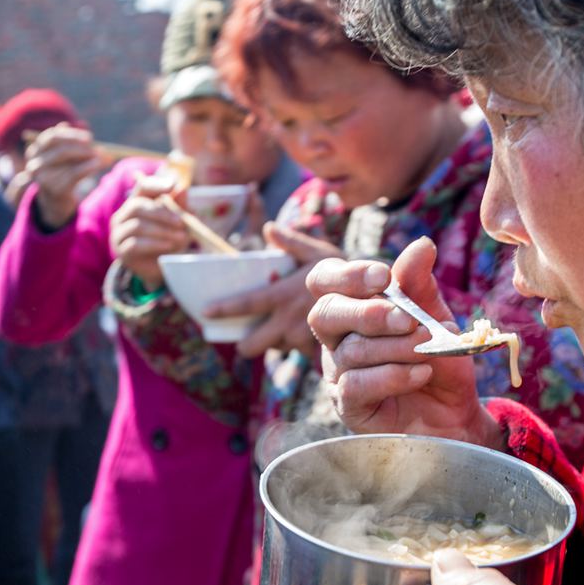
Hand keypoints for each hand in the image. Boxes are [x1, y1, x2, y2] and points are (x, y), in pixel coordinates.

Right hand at [26, 123, 105, 227]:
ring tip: (104, 158)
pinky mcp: (54, 188)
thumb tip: (83, 124)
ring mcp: (42, 177)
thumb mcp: (68, 157)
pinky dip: (89, 167)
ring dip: (90, 157)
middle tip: (98, 149)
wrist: (56, 201)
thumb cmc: (64, 173)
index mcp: (35, 151)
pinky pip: (74, 174)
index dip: (71, 135)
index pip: (51, 137)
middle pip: (60, 149)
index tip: (90, 138)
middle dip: (82, 147)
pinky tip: (99, 164)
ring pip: (69, 161)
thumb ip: (73, 141)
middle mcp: (34, 162)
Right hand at [109, 181, 189, 288]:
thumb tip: (182, 188)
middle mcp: (123, 215)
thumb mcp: (178, 221)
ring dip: (162, 231)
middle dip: (162, 213)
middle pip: (138, 206)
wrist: (160, 267)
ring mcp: (119, 233)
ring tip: (181, 237)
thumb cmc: (169, 238)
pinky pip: (135, 244)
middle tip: (182, 222)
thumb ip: (179, 206)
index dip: (155, 184)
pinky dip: (155, 244)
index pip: (142, 186)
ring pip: (137, 226)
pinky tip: (169, 246)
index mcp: (137, 202)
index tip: (172, 186)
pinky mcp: (121, 250)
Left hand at [204, 223, 342, 357]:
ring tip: (282, 332)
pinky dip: (297, 350)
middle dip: (246, 344)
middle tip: (245, 337)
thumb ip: (293, 242)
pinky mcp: (316, 353)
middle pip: (252, 345)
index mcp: (284, 295)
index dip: (224, 309)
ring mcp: (302, 340)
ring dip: (275, 343)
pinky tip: (303, 341)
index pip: (246, 304)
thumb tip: (268, 228)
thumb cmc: (347, 272)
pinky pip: (297, 356)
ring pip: (275, 350)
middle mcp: (288, 321)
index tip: (205, 312)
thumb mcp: (321, 252)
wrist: (379, 302)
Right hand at [307, 237, 503, 447]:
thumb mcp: (435, 317)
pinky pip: (355, 385)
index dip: (348, 275)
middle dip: (368, 312)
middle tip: (408, 320)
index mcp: (353, 307)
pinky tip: (421, 374)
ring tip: (429, 351)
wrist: (457, 412)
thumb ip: (421, 284)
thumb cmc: (441, 361)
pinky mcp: (348, 407)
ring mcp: (338, 373)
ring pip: (351, 350)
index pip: (324, 280)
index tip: (385, 277)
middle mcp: (337, 338)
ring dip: (397, 348)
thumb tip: (422, 244)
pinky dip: (393, 376)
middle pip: (324, 313)